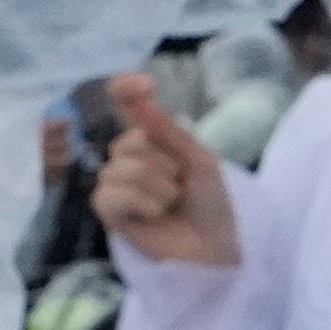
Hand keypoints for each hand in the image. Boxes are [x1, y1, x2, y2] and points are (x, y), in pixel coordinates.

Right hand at [88, 77, 238, 271]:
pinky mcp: (112, 216)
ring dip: (154, 187)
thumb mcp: (199, 160)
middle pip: (125, 143)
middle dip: (160, 163)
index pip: (125, 106)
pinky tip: (155, 214)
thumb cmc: (215, 202)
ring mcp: (119, 188)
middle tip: (181, 185)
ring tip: (171, 204)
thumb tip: (141, 97)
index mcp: (152, 142)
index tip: (145, 85)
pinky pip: (107, 196)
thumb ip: (168, 131)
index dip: (125, 90)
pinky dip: (137, 202)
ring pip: (116, 170)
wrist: (223, 243)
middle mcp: (130, 161)